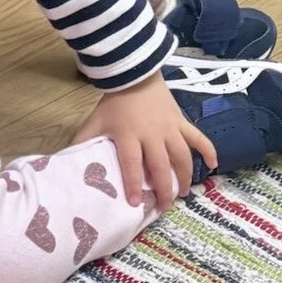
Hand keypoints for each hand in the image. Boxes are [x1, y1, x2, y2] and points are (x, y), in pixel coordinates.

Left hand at [73, 70, 216, 209]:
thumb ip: (84, 141)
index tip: (135, 203)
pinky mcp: (181, 122)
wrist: (135, 75)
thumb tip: (67, 161)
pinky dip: (208, 150)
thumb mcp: (95, 122)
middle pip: (160, 165)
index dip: (134, 184)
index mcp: (129, 135)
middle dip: (163, 189)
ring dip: (185, 176)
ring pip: (182, 156)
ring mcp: (170, 128)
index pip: (132, 164)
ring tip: (183, 193)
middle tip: (164, 207)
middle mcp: (152, 134)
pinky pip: (198, 137)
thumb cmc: (114, 103)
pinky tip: (214, 165)